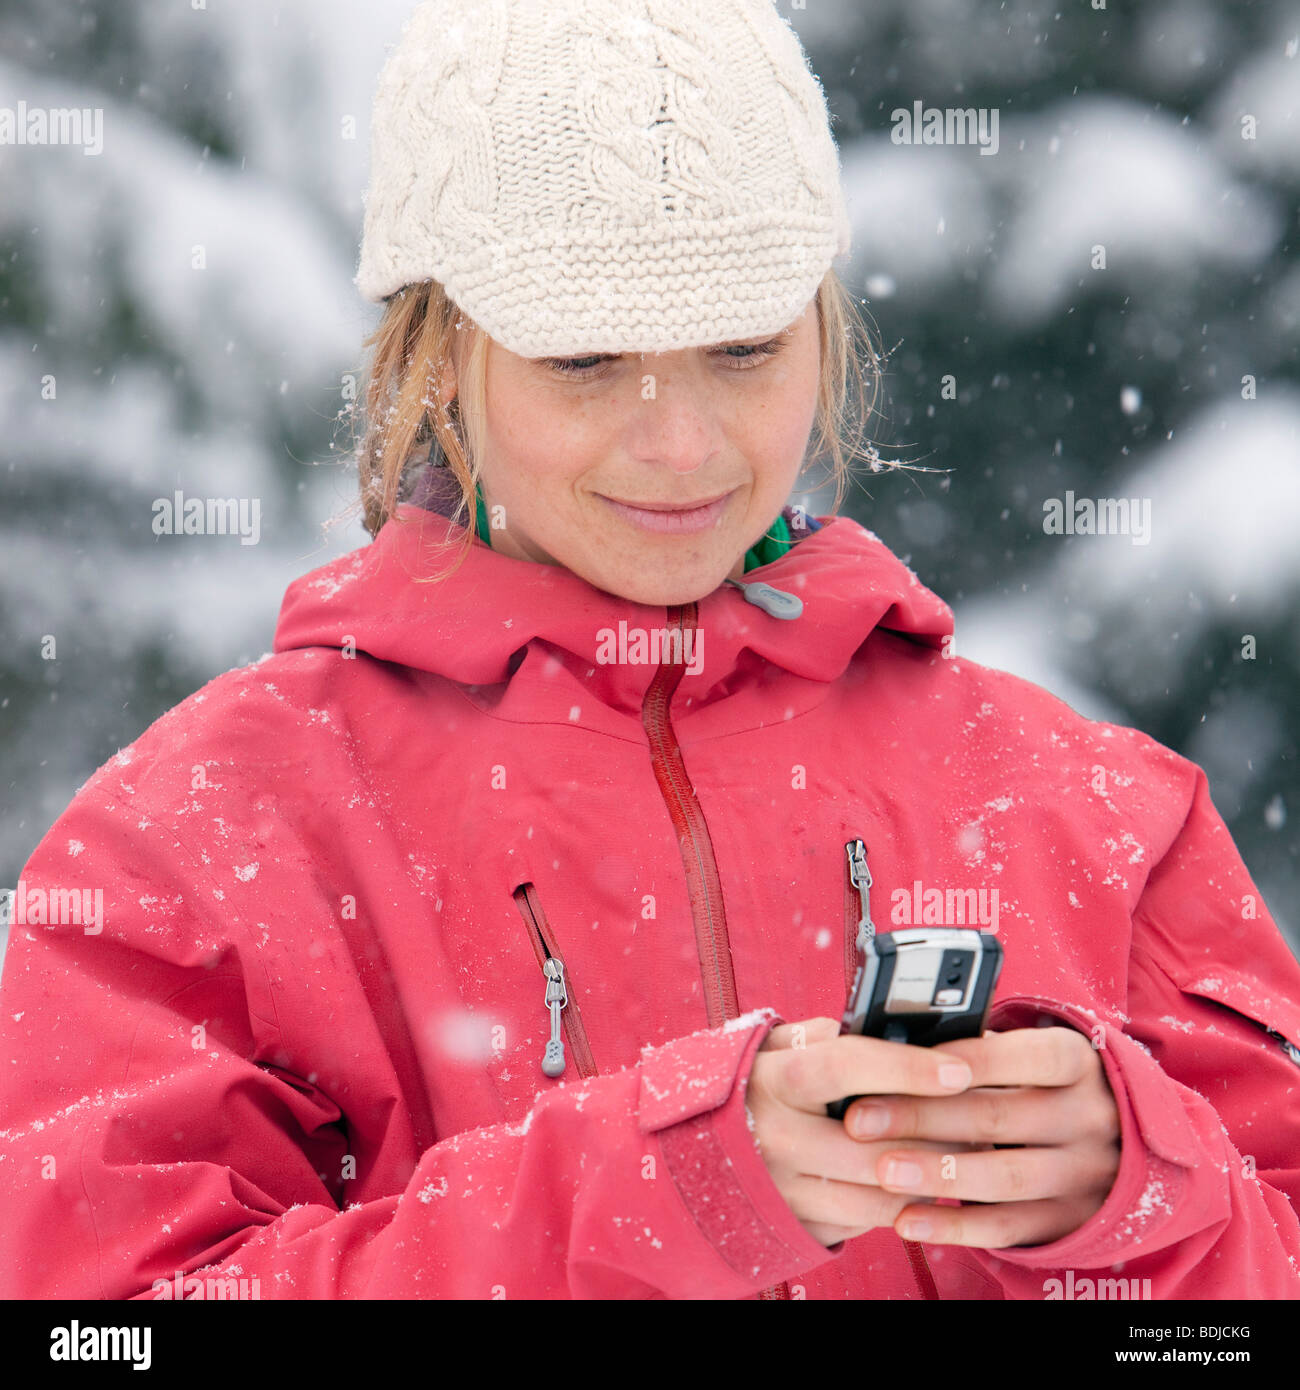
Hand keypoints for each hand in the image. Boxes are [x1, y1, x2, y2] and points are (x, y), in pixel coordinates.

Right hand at [747, 1017, 982, 1246]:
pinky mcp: (799, 1228)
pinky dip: (902, 1203)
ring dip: (930, 1175)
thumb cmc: (750, 1088)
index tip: (959, 1069)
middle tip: (977, 1116)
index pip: (847, 1066)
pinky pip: (870, 1224)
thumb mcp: (772, 1048)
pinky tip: (916, 1178)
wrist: (691, 1156)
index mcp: (772, 1081)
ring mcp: (787, 1191)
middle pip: (879, 1143)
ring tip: (955, 1148)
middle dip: (939, 1132)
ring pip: (883, 1195)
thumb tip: (885, 1024)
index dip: (908, 1067)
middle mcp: (776, 1139)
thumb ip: (823, 1035)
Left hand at [843, 1024, 1121, 1248]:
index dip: (969, 1060)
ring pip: (1004, 1176)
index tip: (904, 1062)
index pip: (1029, 1056)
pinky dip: (954, 1226)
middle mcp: (1089, 1119)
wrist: (1118, 1139)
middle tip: (861, 1118)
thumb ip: (978, 1047)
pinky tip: (907, 1220)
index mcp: (1078, 1063)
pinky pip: (1008, 1227)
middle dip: (924, 1117)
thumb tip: (898, 1043)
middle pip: (1001, 1117)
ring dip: (937, 1174)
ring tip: (882, 1170)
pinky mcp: (1068, 1221)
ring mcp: (1084, 1175)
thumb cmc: (1041, 1080)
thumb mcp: (1031, 1052)